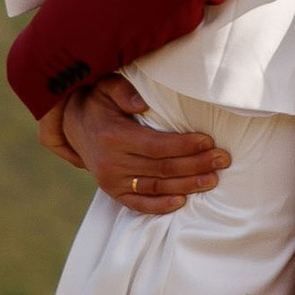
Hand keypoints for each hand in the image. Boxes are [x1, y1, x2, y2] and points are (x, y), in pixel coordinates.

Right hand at [48, 73, 228, 214]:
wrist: (72, 125)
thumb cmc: (98, 102)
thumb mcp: (106, 87)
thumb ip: (122, 91)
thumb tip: (142, 103)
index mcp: (113, 136)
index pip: (156, 146)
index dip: (184, 145)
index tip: (208, 141)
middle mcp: (111, 162)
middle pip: (162, 168)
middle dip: (196, 165)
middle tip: (222, 160)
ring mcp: (110, 181)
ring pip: (156, 187)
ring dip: (187, 185)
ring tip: (212, 180)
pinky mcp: (112, 191)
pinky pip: (138, 204)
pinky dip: (160, 206)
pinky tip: (182, 202)